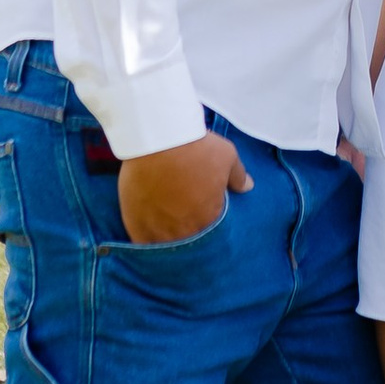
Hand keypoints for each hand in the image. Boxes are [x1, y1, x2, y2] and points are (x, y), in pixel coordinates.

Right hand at [117, 133, 252, 243]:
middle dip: (186, 232)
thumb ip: (238, 175)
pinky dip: (144, 239)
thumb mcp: (226, 155)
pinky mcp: (137, 223)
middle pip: (187, 241)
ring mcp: (160, 229)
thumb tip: (248, 186)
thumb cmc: (196, 147)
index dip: (205, 223)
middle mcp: (186, 229)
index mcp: (210, 217)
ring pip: (164, 244)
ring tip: (161, 226)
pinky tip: (144, 232)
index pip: (211, 232)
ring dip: (165, 238)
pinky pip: (141, 242)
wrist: (160, 139)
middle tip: (179, 219)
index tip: (199, 215)